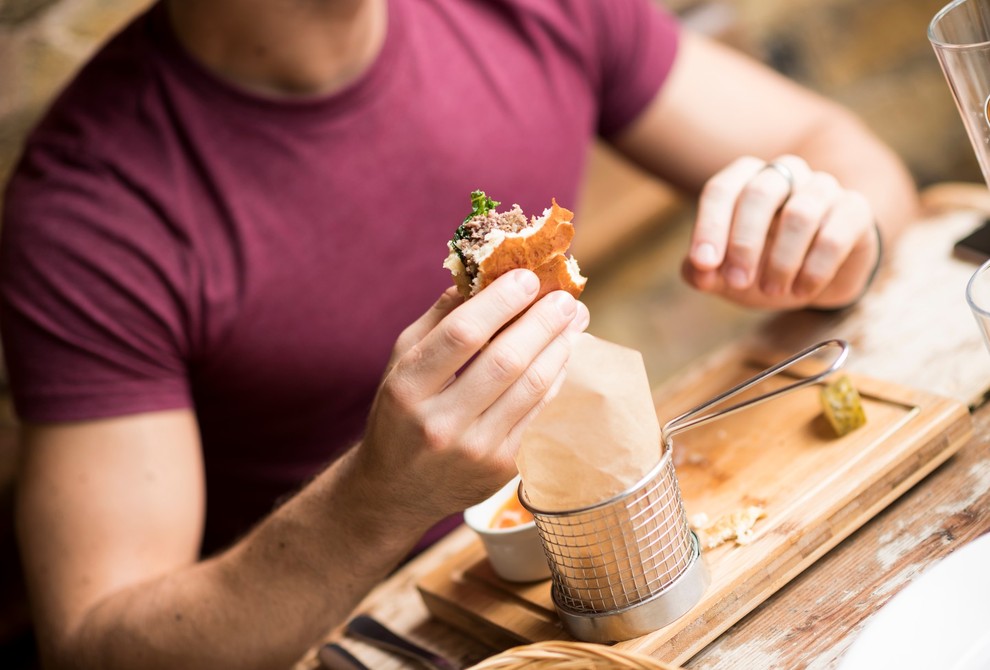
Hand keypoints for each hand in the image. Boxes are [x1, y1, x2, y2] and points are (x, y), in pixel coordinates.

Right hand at [356, 270, 589, 524]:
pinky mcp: (500, 468)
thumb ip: (439, 320)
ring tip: (574, 318)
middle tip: (565, 296)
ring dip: (560, 347)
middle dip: (542, 321)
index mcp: (408, 387)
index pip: (462, 334)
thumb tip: (484, 275)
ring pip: (531, 387)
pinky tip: (563, 354)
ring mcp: (474, 449)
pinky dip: (555, 378)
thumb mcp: (401, 363)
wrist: (395, 492)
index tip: (528, 277)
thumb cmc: (400, 414)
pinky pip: (539, 413)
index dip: (501, 301)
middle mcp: (440, 422)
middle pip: (506, 360)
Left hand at [682, 154, 879, 308]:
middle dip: (744, 242)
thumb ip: (702, 271)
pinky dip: (814, 268)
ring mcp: (823, 188)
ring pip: (801, 212)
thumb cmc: (761, 267)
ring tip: (772, 291)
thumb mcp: (725, 274)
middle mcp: (785, 174)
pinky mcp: (854, 210)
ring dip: (781, 260)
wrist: (814, 279)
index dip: (709, 226)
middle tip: (736, 282)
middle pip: (760, 192)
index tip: (704, 264)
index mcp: (746, 179)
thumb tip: (698, 272)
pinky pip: (835, 234)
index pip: (722, 190)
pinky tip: (801, 291)